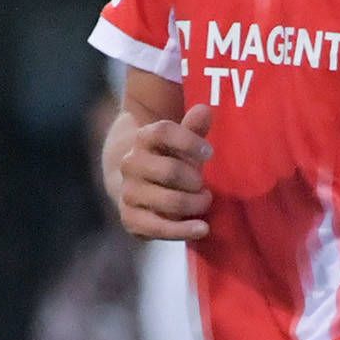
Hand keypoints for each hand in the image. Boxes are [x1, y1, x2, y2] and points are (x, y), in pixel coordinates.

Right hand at [103, 99, 213, 241]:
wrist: (135, 186)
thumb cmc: (168, 159)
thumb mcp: (181, 142)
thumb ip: (193, 128)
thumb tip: (204, 110)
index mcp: (142, 139)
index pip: (163, 131)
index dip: (189, 141)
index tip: (210, 152)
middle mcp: (130, 164)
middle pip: (170, 171)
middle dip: (195, 181)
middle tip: (204, 185)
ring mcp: (129, 193)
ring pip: (169, 201)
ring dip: (195, 204)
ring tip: (204, 201)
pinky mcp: (130, 219)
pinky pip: (159, 228)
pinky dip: (184, 230)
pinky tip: (203, 228)